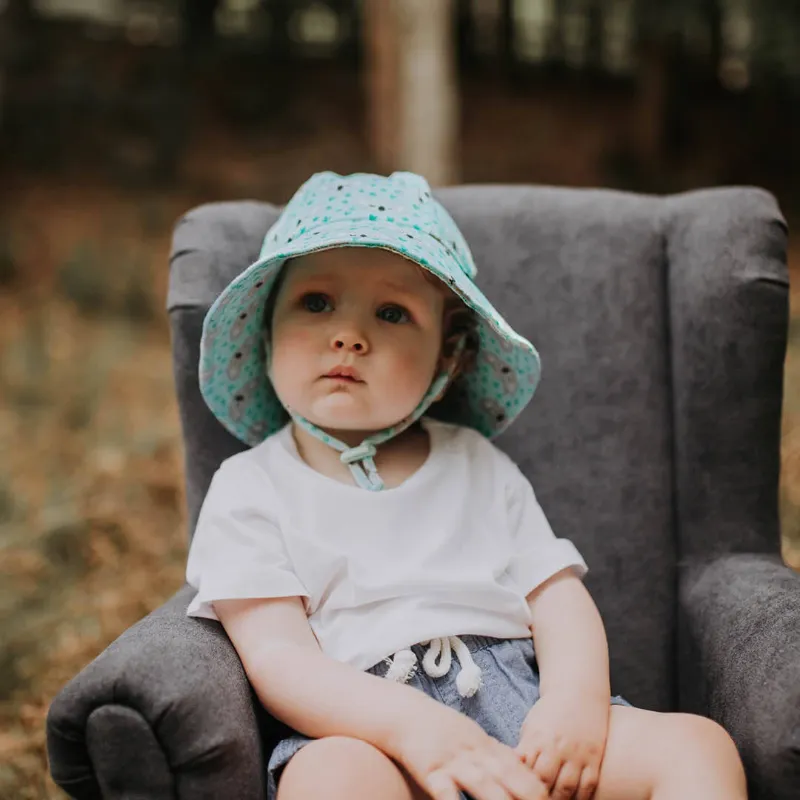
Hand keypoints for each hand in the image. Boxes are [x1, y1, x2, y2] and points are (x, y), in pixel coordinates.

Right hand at [391, 701, 547, 799]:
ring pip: (483, 786)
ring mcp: (454, 762)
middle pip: (510, 780)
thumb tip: (521, 765)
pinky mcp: (431, 771)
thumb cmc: (440, 727)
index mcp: (488, 747)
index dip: (539, 791)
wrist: (406, 713)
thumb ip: (496, 752)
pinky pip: (446, 793)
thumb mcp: (473, 736)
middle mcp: (476, 754)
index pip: (522, 771)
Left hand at [514, 692, 608, 799]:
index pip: (525, 769)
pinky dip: (581, 798)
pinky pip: (588, 785)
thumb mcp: (530, 726)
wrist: (577, 692)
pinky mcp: (594, 757)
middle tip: (533, 799)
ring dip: (558, 799)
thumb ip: (524, 750)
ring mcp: (577, 753)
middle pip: (545, 781)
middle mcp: (557, 746)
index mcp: (537, 738)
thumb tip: (512, 772)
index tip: (518, 792)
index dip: (521, 784)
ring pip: (567, 788)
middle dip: (538, 795)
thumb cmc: (549, 712)